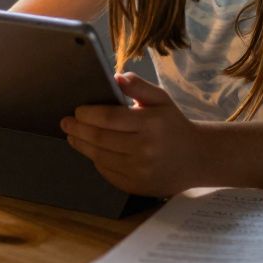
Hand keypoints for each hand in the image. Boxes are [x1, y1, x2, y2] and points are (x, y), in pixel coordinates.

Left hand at [61, 72, 206, 196]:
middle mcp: (145, 149)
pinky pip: (108, 172)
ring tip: (72, 136)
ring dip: (81, 145)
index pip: (109, 118)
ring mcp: (140, 170)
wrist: (196, 158)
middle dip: (77, 130)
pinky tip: (91, 150)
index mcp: (151, 124)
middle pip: (100, 138)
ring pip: (100, 157)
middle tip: (65, 123)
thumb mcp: (161, 99)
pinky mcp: (136, 186)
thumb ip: (139, 86)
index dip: (88, 114)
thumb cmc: (174, 125)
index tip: (77, 110)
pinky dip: (95, 160)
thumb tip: (115, 77)